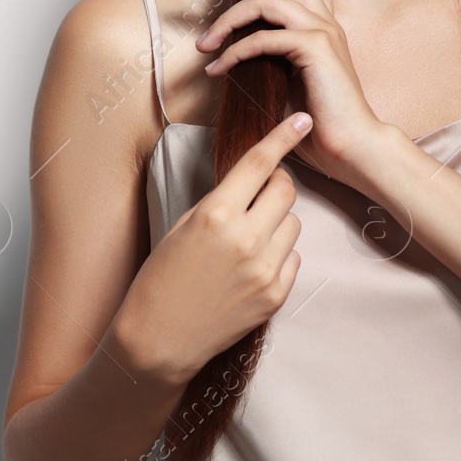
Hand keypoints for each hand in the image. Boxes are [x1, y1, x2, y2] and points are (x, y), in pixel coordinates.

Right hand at [112, 111, 311, 386]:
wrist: (159, 340)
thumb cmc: (161, 280)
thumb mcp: (183, 227)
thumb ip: (222, 202)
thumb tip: (254, 181)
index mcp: (216, 215)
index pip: (259, 164)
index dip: (283, 137)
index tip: (301, 120)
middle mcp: (246, 240)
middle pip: (286, 191)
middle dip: (277, 184)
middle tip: (260, 192)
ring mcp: (264, 270)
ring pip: (294, 224)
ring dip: (277, 222)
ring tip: (248, 239)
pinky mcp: (275, 296)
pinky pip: (293, 257)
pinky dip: (278, 255)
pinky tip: (251, 267)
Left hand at [197, 0, 386, 187]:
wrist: (353, 146)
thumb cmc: (322, 121)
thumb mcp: (293, 80)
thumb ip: (276, 58)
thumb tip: (240, 51)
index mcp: (324, 24)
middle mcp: (326, 20)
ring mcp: (322, 31)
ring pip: (266, 1)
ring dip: (228, 20)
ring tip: (205, 44)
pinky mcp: (315, 48)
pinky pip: (263, 37)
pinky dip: (234, 52)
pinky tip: (218, 69)